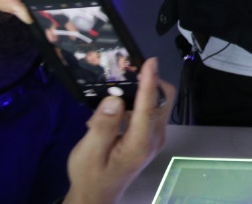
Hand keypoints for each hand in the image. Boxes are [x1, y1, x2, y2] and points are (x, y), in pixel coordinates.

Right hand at [63, 58, 174, 203]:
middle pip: (162, 100)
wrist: (96, 195)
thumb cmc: (91, 175)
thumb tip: (114, 100)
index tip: (150, 61)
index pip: (149, 106)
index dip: (149, 82)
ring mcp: (155, 138)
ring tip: (112, 97)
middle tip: (127, 72)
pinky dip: (136, 104)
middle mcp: (155, 138)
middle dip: (149, 82)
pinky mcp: (150, 137)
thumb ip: (102, 126)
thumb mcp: (89, 152)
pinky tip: (113, 113)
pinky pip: (149, 112)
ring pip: (157, 104)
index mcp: (140, 143)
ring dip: (141, 93)